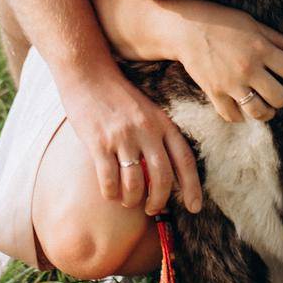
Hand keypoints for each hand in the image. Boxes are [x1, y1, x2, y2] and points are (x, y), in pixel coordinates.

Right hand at [62, 69, 202, 217]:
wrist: (88, 73)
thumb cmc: (118, 96)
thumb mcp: (147, 111)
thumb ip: (157, 137)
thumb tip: (163, 175)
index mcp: (162, 122)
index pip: (184, 159)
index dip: (192, 186)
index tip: (194, 207)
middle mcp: (146, 130)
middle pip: (162, 177)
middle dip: (159, 201)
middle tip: (152, 209)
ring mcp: (123, 136)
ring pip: (135, 184)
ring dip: (132, 200)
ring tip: (128, 201)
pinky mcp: (99, 143)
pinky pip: (109, 180)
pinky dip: (111, 193)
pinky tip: (110, 192)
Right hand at [174, 0, 282, 122]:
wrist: (186, 28)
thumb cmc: (222, 22)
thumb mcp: (253, 24)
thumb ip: (279, 39)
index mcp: (261, 49)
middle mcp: (248, 68)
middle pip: (280, 98)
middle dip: (282, 97)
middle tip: (276, 91)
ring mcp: (231, 83)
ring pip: (259, 112)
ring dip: (266, 113)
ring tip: (264, 107)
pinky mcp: (214, 93)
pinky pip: (232, 116)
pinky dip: (239, 116)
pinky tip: (241, 108)